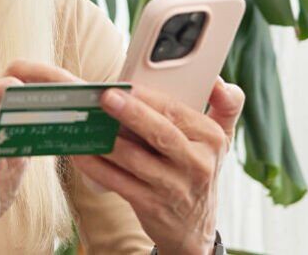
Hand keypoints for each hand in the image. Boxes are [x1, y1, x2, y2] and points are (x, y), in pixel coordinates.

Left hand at [70, 78, 244, 254]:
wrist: (194, 227)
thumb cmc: (199, 170)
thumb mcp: (221, 139)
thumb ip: (226, 106)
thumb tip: (218, 80)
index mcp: (211, 139)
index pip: (178, 112)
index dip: (149, 97)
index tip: (126, 84)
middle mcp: (196, 163)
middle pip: (160, 133)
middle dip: (131, 113)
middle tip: (106, 97)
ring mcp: (173, 187)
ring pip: (135, 159)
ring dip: (107, 141)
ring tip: (87, 122)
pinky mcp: (151, 206)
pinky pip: (119, 182)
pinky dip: (97, 167)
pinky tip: (82, 152)